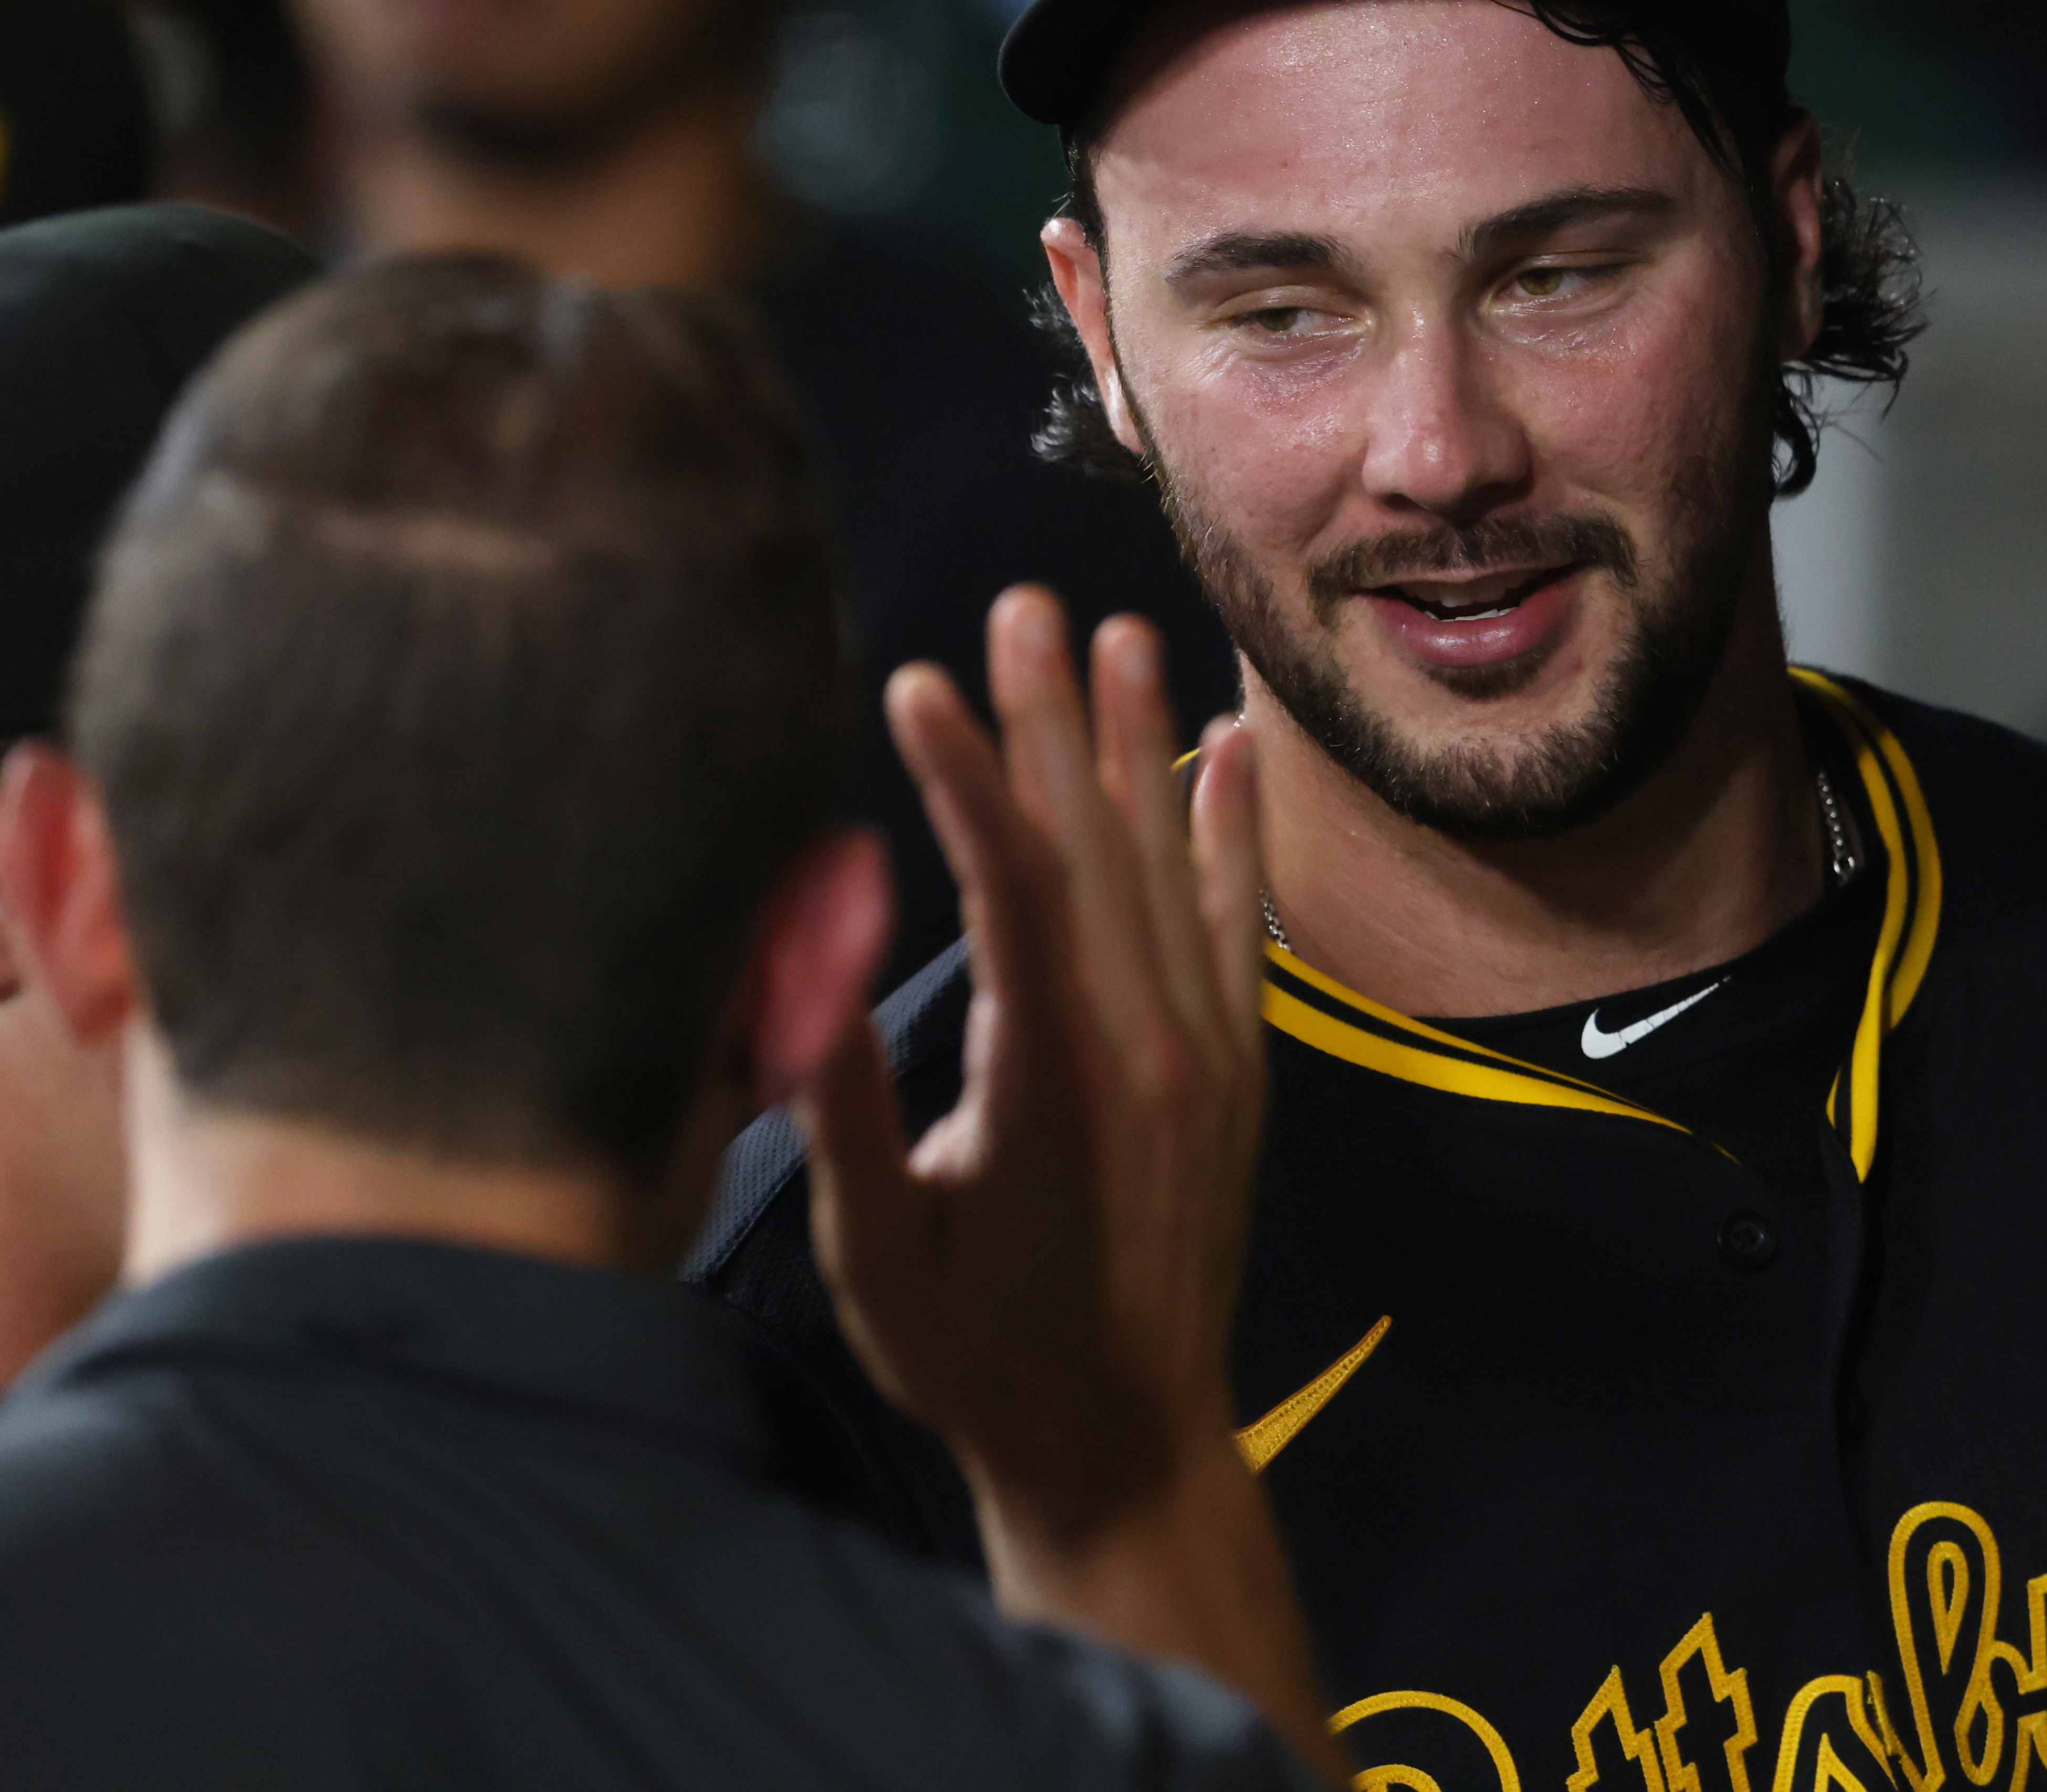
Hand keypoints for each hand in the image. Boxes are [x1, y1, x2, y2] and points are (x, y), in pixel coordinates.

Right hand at [798, 586, 1265, 1542]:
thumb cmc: (979, 1355)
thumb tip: (805, 960)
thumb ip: (843, 1107)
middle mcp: (1147, 1040)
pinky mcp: (1237, 1070)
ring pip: (1174, 866)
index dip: (967, 776)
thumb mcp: (879, 1254)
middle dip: (1056, 718)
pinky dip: (1235, 837)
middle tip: (1028, 603)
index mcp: (1052, 1071)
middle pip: (1100, 844)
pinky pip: (1241, 927)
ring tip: (1125, 635)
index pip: (1012, 882)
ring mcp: (1206, 1051)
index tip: (920, 683)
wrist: (1126, 1443)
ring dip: (1145, 746)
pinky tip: (1231, 758)